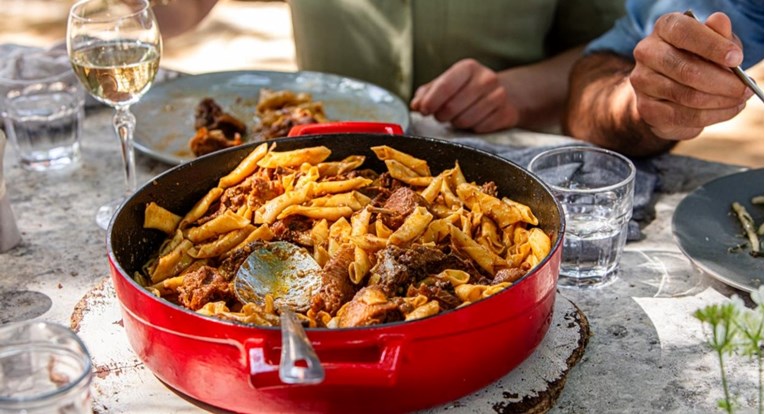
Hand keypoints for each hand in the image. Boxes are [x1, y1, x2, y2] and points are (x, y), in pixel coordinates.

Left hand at [410, 59, 519, 132]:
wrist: (500, 94)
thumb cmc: (466, 89)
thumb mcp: (445, 84)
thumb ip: (427, 93)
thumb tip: (415, 105)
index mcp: (468, 67)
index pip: (445, 86)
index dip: (430, 102)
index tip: (424, 111)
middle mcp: (486, 78)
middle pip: (452, 107)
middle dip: (441, 116)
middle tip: (441, 115)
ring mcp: (499, 96)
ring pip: (466, 121)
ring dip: (456, 123)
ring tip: (458, 117)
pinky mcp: (506, 113)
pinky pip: (480, 129)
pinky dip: (472, 129)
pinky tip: (474, 121)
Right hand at [630, 12, 753, 139]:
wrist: (668, 90)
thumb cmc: (696, 59)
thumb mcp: (712, 43)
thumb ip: (718, 34)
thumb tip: (720, 22)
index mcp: (665, 28)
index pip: (684, 32)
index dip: (712, 46)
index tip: (736, 59)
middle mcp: (647, 52)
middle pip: (686, 69)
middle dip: (722, 82)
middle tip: (744, 88)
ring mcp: (642, 81)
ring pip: (687, 96)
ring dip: (720, 101)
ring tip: (738, 100)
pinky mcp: (645, 108)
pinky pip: (682, 116)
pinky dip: (711, 116)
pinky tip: (726, 110)